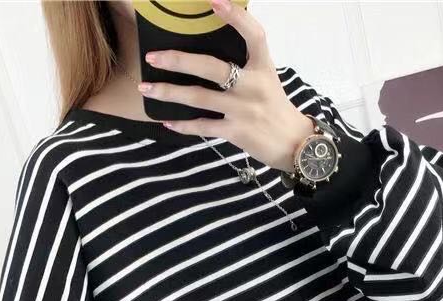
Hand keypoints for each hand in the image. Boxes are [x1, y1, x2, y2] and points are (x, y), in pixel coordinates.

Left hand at [136, 0, 314, 171]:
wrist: (296, 144)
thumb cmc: (276, 108)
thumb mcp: (267, 79)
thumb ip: (245, 64)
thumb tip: (211, 53)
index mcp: (263, 67)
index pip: (253, 35)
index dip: (235, 17)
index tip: (214, 0)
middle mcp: (252, 86)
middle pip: (211, 68)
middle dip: (178, 61)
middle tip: (153, 57)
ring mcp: (243, 110)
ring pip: (199, 98)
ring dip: (169, 93)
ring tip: (146, 88)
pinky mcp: (236, 132)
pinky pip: (204, 126)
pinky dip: (184, 125)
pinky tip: (167, 121)